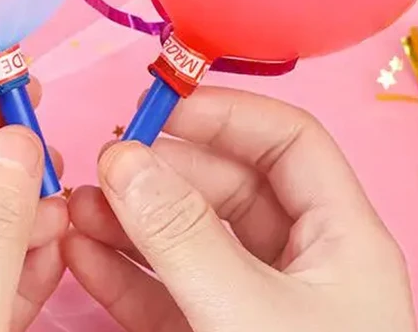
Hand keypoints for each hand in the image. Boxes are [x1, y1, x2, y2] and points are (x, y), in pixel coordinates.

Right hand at [65, 86, 415, 331]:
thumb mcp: (250, 316)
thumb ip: (185, 236)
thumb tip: (124, 157)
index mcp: (340, 240)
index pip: (288, 142)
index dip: (226, 114)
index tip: (160, 107)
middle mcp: (299, 265)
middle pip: (228, 185)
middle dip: (163, 170)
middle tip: (107, 164)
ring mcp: (251, 303)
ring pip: (188, 236)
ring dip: (131, 217)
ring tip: (77, 206)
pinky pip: (165, 289)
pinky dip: (124, 270)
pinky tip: (83, 251)